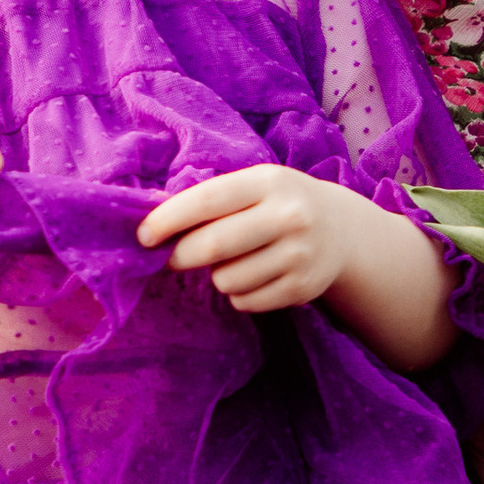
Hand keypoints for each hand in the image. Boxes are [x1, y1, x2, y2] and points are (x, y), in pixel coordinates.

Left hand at [139, 162, 358, 314]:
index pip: (207, 200)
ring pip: (226, 280)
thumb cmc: (277, 204)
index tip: (142, 236)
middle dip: (180, 256)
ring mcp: (300, 254)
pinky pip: (246, 301)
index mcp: (268, 182)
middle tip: (171, 259)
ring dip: (217, 276)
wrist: (341, 229)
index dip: (169, 219)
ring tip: (233, 262)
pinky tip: (254, 276)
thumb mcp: (253, 186)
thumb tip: (151, 227)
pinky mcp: (304, 287)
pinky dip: (239, 294)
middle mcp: (289, 216)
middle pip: (213, 246)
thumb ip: (210, 201)